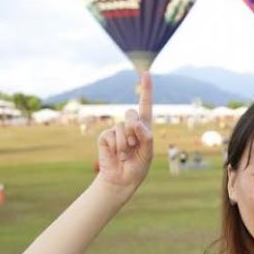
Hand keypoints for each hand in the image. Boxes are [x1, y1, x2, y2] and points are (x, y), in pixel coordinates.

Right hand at [96, 72, 153, 191]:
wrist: (121, 180)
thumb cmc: (137, 166)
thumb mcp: (148, 153)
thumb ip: (146, 136)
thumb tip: (136, 123)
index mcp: (144, 127)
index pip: (145, 105)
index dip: (145, 89)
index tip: (146, 73)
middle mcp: (130, 126)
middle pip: (132, 114)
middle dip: (134, 129)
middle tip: (134, 145)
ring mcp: (117, 130)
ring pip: (122, 127)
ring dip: (125, 144)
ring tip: (125, 154)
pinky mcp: (105, 137)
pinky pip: (111, 135)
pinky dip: (115, 147)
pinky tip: (115, 154)